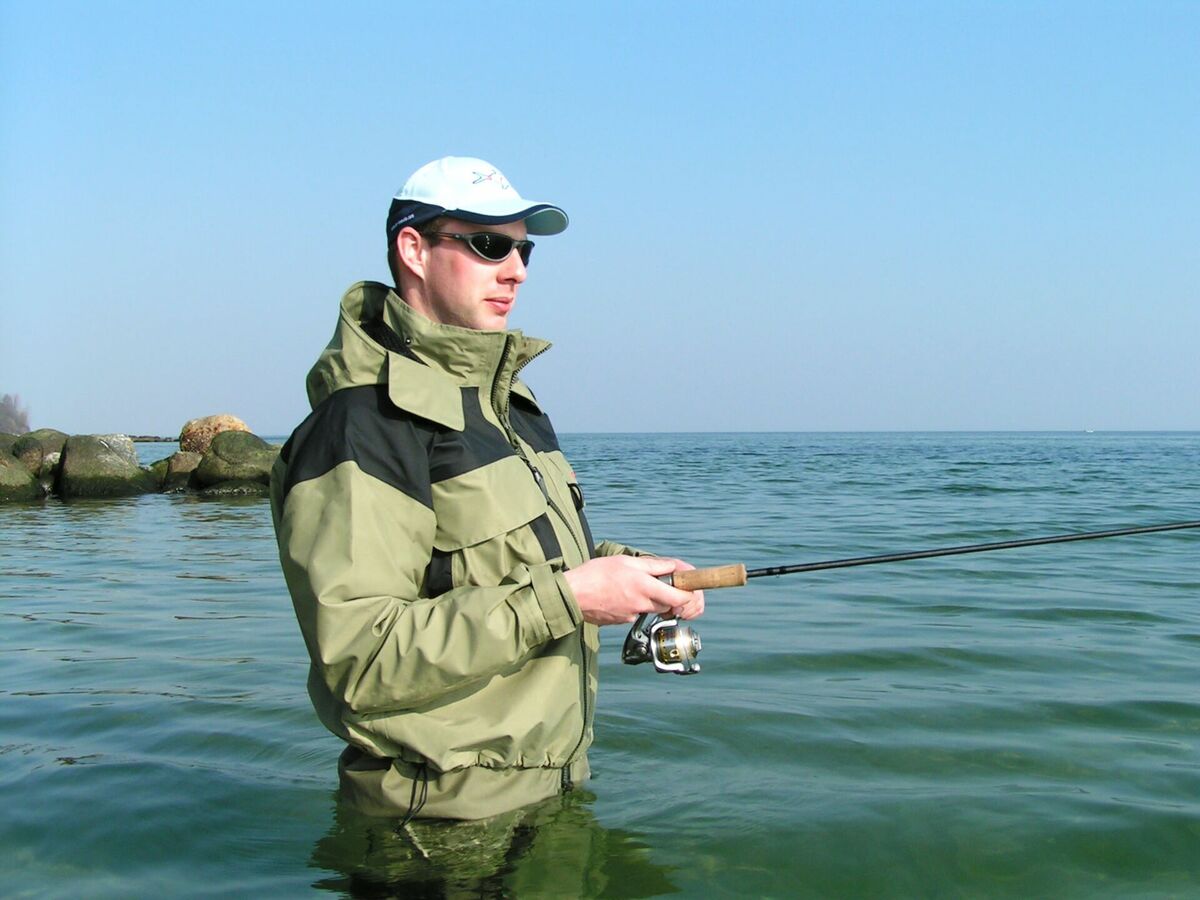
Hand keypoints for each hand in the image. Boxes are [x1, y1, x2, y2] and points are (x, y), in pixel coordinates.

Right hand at [563, 555, 705, 626]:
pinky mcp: (623, 621)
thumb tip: (673, 566)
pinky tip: (626, 594)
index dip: (691, 596)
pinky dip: (639, 605)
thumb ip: (654, 565)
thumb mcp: (627, 561)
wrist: (572, 594)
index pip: (680, 598)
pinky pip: (639, 613)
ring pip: (655, 610)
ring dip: (656, 600)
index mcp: (645, 586)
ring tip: (643, 586)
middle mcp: (642, 604)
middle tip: (671, 586)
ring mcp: (633, 615)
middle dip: (675, 597)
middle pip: (670, 606)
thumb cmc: (596, 574)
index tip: (691, 588)